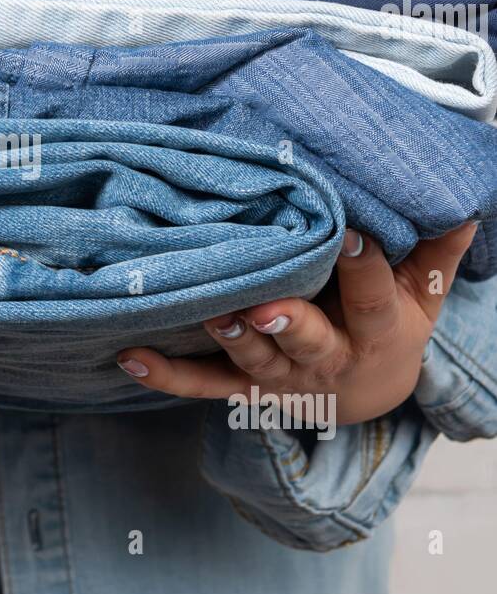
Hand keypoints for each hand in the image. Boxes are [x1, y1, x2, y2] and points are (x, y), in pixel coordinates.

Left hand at [116, 224, 477, 424]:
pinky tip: (131, 355)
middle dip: (288, 325)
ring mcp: (281, 378)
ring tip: (210, 316)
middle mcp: (327, 358)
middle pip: (308, 342)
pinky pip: (203, 385)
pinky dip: (167, 374)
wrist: (369, 394)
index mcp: (376, 330)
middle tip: (267, 308)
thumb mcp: (423, 292)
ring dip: (230, 341)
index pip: (372, 297)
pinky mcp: (244, 389)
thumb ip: (436, 249)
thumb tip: (461, 199)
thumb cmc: (391, 324)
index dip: (362, 267)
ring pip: (253, 362)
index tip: (350, 232)